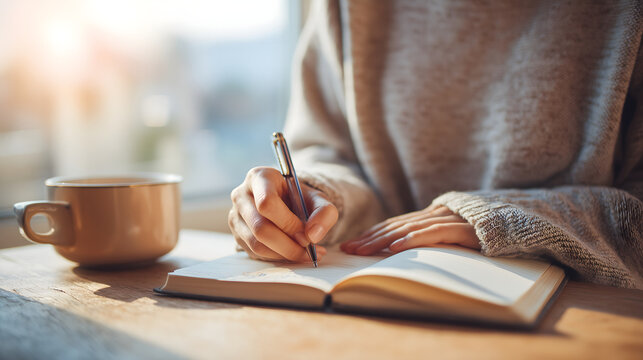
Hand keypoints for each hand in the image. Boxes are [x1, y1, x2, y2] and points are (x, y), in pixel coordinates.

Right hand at [228, 167, 337, 261]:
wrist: (287, 202)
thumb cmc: (300, 198)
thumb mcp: (318, 199)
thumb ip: (324, 213)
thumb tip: (312, 236)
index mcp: (259, 177)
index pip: (266, 202)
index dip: (288, 223)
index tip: (307, 235)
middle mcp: (241, 195)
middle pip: (260, 227)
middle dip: (288, 245)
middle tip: (309, 250)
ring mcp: (235, 216)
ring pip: (256, 244)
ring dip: (284, 254)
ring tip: (306, 254)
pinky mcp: (236, 234)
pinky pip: (255, 253)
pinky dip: (277, 258)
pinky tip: (293, 254)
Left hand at [340, 204, 479, 254]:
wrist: (517, 225)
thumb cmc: (482, 237)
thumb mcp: (451, 239)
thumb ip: (430, 240)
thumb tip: (402, 253)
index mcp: (431, 217)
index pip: (394, 225)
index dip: (372, 234)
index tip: (352, 245)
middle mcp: (435, 214)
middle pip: (396, 226)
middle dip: (370, 238)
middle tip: (349, 249)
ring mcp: (448, 219)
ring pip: (408, 228)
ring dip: (383, 240)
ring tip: (363, 250)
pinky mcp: (461, 228)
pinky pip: (432, 233)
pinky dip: (413, 240)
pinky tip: (396, 248)